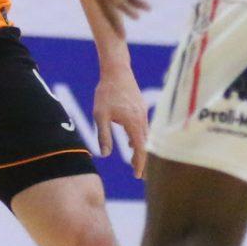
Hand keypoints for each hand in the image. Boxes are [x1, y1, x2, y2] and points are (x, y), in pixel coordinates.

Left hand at [89, 63, 148, 177]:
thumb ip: (104, 135)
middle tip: (140, 175)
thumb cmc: (106, 92)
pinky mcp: (140, 107)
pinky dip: (139, 138)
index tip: (138, 176)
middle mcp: (141, 119)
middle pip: (146, 145)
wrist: (117, 70)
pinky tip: (131, 142)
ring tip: (134, 161)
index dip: (140, 164)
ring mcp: (143, 113)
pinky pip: (143, 128)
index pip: (140, 149)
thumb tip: (105, 154)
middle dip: (143, 160)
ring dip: (141, 150)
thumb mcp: (100, 115)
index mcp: (133, 123)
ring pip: (145, 136)